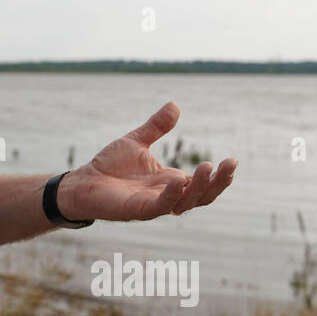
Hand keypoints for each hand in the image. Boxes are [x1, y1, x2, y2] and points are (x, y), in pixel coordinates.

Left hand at [60, 101, 236, 221]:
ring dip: (200, 188)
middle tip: (230, 164)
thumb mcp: (137, 141)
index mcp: (170, 181)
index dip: (219, 176)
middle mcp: (166, 195)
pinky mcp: (137, 210)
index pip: (202, 184)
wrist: (83, 181)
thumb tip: (174, 105)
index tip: (233, 160)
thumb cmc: (109, 166)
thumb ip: (156, 127)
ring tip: (208, 167)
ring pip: (186, 203)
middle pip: (202, 196)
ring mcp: (153, 204)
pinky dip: (171, 196)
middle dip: (219, 183)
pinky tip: (178, 181)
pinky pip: (160, 207)